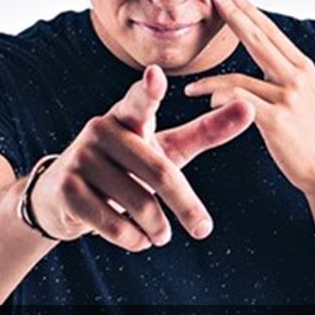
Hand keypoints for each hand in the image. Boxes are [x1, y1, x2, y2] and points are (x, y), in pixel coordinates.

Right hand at [31, 64, 254, 250]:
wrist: (63, 195)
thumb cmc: (128, 166)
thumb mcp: (166, 148)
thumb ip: (206, 130)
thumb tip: (251, 108)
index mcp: (127, 115)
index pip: (141, 101)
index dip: (149, 90)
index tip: (156, 75)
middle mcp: (100, 129)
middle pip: (159, 172)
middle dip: (186, 206)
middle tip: (203, 229)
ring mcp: (81, 158)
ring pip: (139, 204)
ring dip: (158, 229)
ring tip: (161, 235)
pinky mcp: (67, 189)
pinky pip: (114, 224)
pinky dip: (135, 240)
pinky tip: (138, 239)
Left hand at [184, 0, 314, 195]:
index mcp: (305, 69)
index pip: (271, 32)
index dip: (250, 11)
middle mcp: (296, 78)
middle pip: (257, 39)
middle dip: (234, 15)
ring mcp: (287, 98)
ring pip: (239, 77)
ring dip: (210, 81)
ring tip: (192, 87)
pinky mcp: (276, 121)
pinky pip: (239, 102)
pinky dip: (220, 99)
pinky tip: (207, 103)